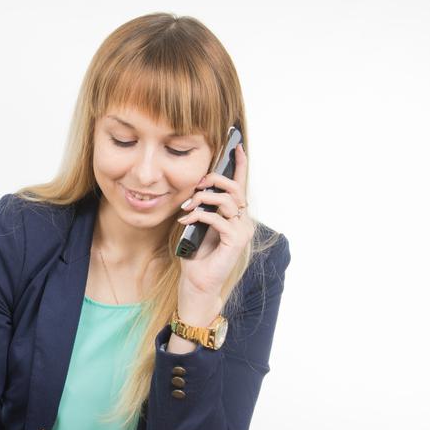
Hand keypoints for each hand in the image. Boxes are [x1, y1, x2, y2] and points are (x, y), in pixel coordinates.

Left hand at [175, 142, 254, 321]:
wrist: (197, 284)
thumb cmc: (196, 256)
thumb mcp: (197, 226)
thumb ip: (202, 208)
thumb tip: (196, 190)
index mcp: (235, 215)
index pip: (241, 185)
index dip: (239, 165)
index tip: (235, 146)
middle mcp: (243, 221)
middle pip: (235, 188)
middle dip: (215, 180)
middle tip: (197, 183)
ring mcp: (242, 231)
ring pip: (227, 200)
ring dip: (204, 198)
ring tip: (188, 205)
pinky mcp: (235, 241)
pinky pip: (218, 219)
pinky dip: (199, 216)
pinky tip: (186, 220)